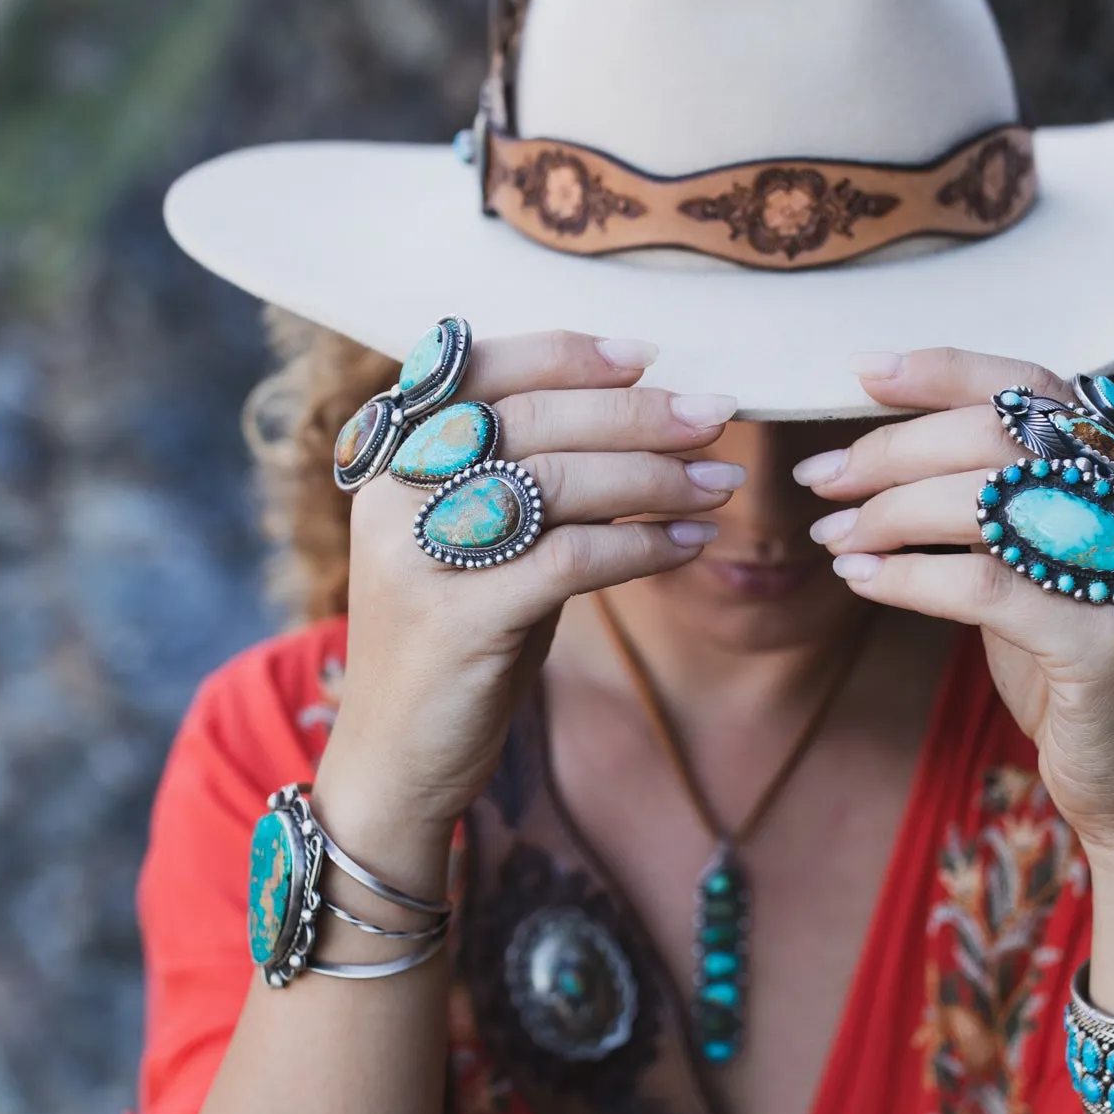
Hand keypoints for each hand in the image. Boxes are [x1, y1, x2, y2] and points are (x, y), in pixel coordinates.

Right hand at [312, 331, 738, 888]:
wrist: (396, 757)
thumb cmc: (458, 635)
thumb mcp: (484, 540)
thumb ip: (533, 478)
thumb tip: (644, 417)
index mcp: (392, 457)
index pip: (479, 370)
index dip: (565, 356)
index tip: (646, 356)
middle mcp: (394, 494)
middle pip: (530, 421)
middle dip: (635, 413)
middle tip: (715, 413)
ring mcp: (418, 556)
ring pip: (556, 483)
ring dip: (655, 477)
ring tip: (721, 481)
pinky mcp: (458, 621)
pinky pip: (570, 561)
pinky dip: (642, 546)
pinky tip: (691, 544)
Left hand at [796, 349, 1113, 857]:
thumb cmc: (1070, 662)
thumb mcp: (1036, 561)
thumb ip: (989, 499)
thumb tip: (880, 448)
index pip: (1030, 384)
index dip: (943, 370)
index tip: (861, 372)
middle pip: (995, 436)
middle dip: (891, 450)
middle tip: (821, 478)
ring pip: (984, 502)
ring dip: (887, 514)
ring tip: (834, 538)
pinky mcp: (1103, 639)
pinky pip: (982, 584)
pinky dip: (907, 578)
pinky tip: (861, 580)